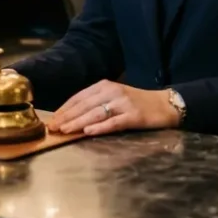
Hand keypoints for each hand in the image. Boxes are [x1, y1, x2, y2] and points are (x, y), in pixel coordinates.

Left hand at [47, 80, 179, 136]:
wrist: (165, 104)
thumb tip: (71, 116)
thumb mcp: (114, 97)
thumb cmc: (136, 103)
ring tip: (65, 130)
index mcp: (105, 86)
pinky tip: (88, 131)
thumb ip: (96, 103)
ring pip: (96, 113)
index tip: (52, 119)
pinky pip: (113, 122)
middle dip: (67, 117)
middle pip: (85, 105)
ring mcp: (123, 103)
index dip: (65, 109)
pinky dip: (100, 127)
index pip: (79, 97)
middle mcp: (112, 92)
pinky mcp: (134, 116)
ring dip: (78, 122)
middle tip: (53, 127)